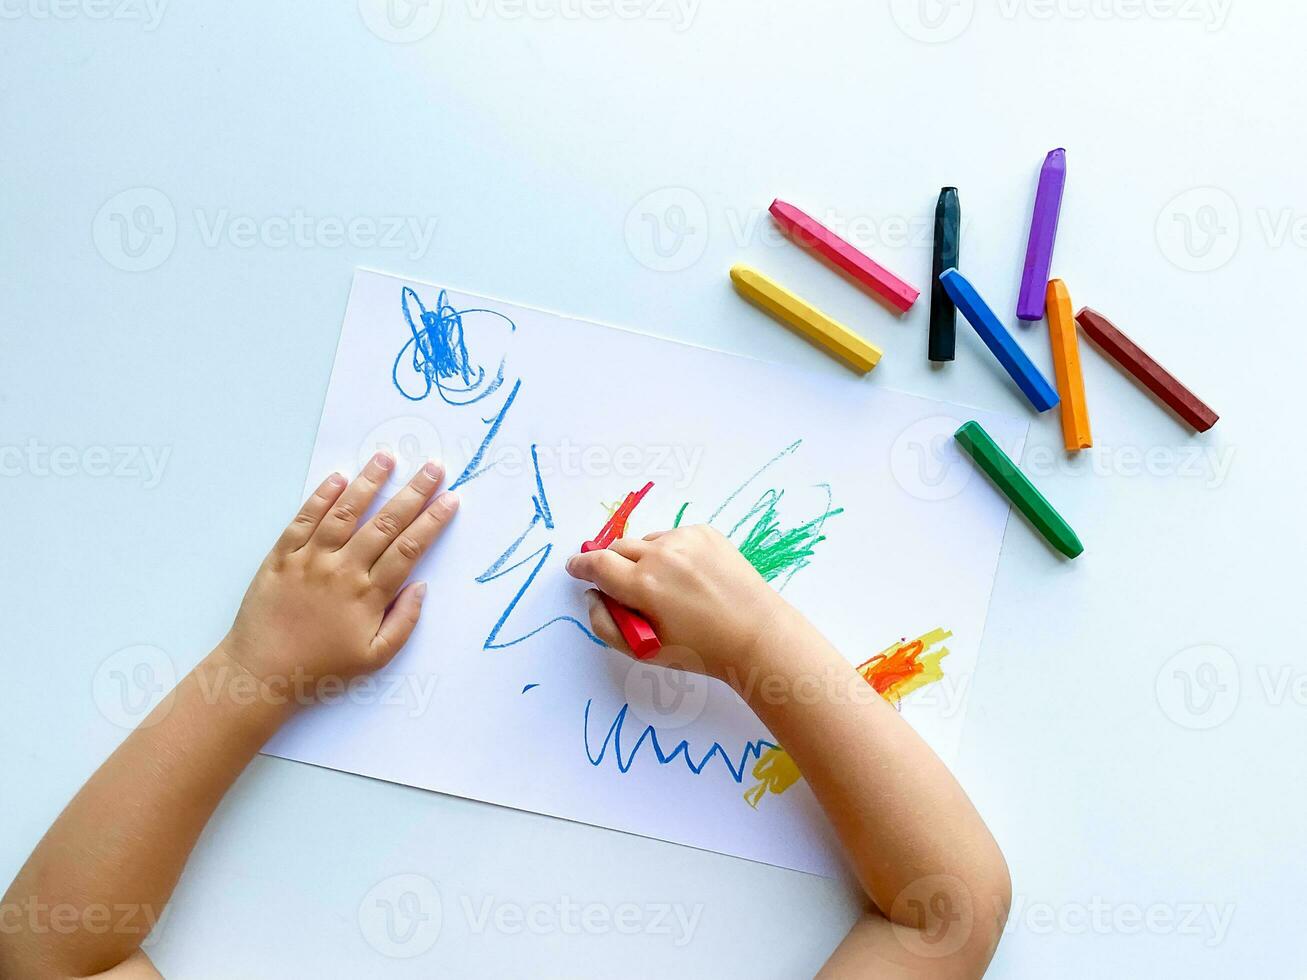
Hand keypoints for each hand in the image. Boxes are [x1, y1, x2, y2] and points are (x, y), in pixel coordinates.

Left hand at [223, 452, 458, 692]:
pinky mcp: (281, 557)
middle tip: (432, 467)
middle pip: (384, 523)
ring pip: (344, 513)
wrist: (260, 673)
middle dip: (412, 492)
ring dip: (368, 483)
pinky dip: (321, 497)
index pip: (409, 549)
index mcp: (368, 596)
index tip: (450, 499)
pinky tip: (337, 479)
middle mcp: (342, 570)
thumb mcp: (374, 658)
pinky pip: (303, 520)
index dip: (432, 522)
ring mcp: (309, 560)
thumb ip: (404, 622)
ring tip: (386, 458)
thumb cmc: (321, 669)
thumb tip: (422, 586)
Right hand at [565, 524, 792, 681]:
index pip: (596, 564)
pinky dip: (670, 552)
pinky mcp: (705, 533)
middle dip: (612, 564)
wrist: (756, 634)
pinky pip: (672, 537)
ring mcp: (685, 540)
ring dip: (644, 559)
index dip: (580, 566)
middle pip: (617, 548)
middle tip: (623, 585)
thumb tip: (592, 596)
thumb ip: (606, 624)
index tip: (575, 567)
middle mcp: (661, 555)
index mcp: (642, 586)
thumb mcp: (644, 651)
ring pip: (646, 542)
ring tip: (666, 587)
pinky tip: (689, 577)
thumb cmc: (699, 651)